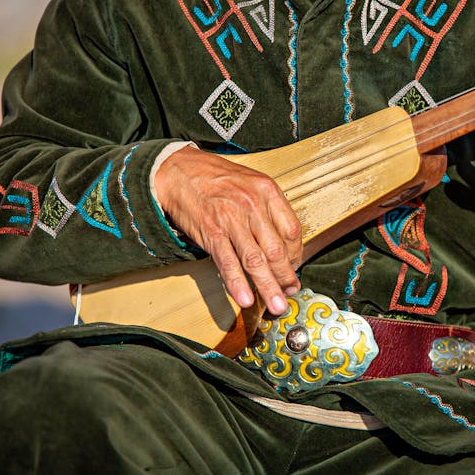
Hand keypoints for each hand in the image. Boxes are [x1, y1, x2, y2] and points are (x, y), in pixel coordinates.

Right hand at [154, 146, 301, 315]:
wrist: (178, 170)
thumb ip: (268, 210)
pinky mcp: (211, 232)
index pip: (293, 230)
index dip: (297, 255)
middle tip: (290, 293)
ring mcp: (231, 219)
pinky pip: (227, 262)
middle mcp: (253, 205)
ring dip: (268, 287)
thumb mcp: (251, 183)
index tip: (294, 268)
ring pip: (255, 259)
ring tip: (276, 305)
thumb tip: (281, 243)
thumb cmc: (215, 178)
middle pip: (277, 249)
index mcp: (267, 191)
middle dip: (286, 277)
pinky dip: (237, 283)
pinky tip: (245, 298)